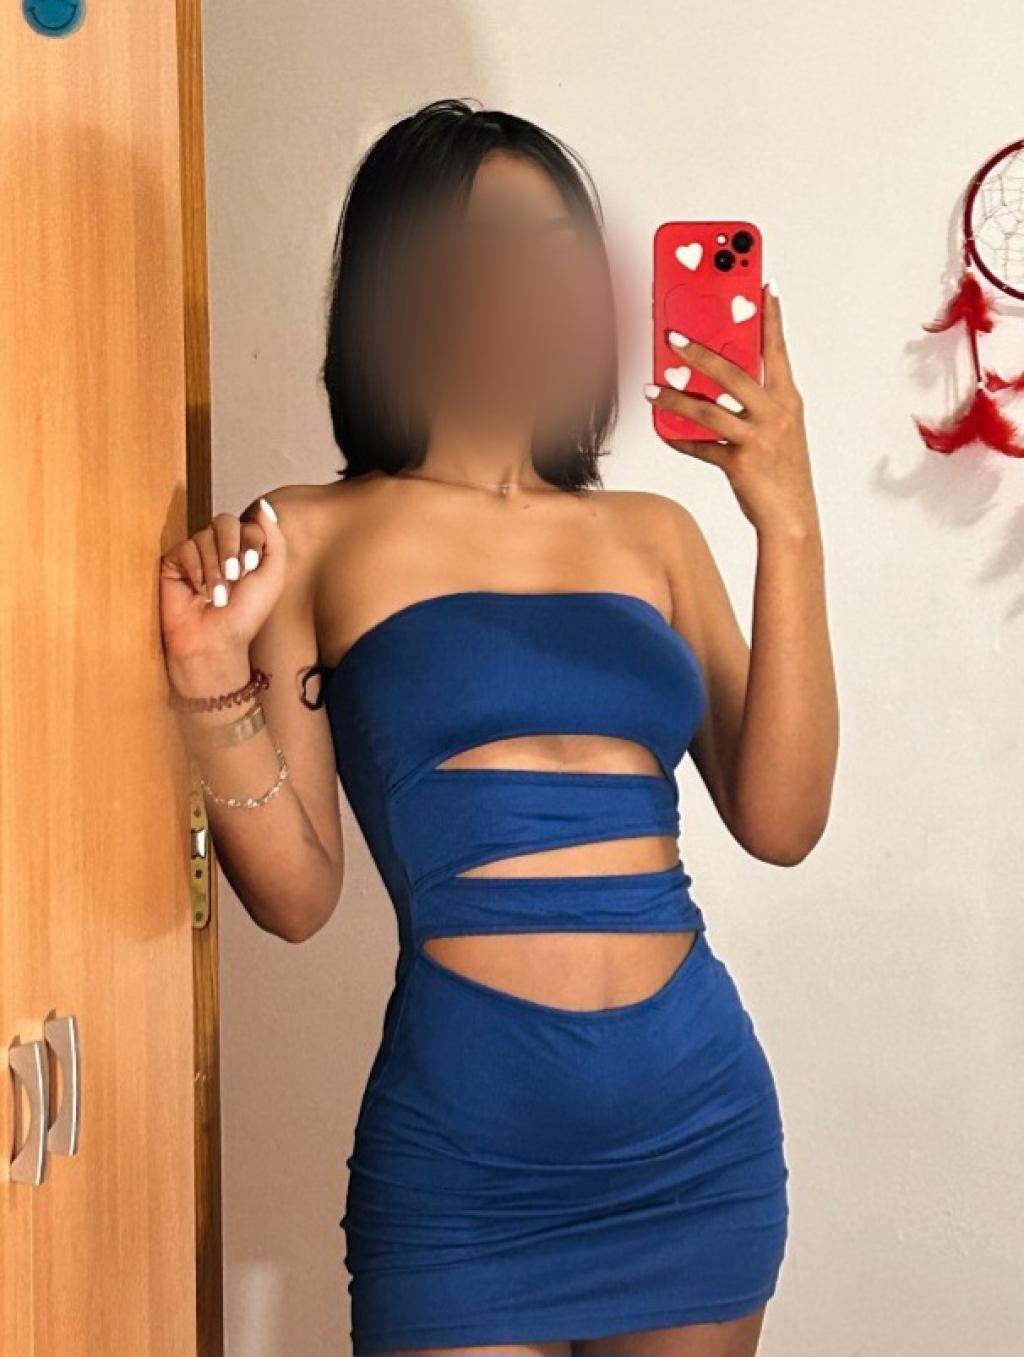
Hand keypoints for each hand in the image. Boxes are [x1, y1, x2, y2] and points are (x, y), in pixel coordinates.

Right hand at [159, 497, 285, 676]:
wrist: (215, 640)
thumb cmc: (244, 615)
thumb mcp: (272, 577)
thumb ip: (273, 539)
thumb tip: (262, 505)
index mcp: (244, 550)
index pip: (248, 525)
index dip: (250, 543)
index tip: (250, 569)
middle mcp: (219, 548)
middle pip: (224, 521)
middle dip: (231, 547)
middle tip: (234, 575)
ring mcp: (195, 554)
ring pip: (203, 536)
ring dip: (214, 567)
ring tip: (216, 594)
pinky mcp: (173, 563)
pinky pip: (184, 548)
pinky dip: (195, 569)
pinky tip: (197, 591)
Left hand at [644, 282, 817, 535]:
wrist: (792, 520)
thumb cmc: (782, 472)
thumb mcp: (778, 429)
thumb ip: (753, 403)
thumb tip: (713, 383)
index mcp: (787, 401)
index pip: (777, 350)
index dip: (770, 317)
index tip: (762, 285)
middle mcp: (776, 414)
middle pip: (733, 373)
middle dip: (700, 351)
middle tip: (672, 335)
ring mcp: (759, 438)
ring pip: (709, 409)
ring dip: (675, 397)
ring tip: (651, 388)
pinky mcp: (740, 464)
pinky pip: (701, 447)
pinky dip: (679, 439)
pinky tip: (662, 431)